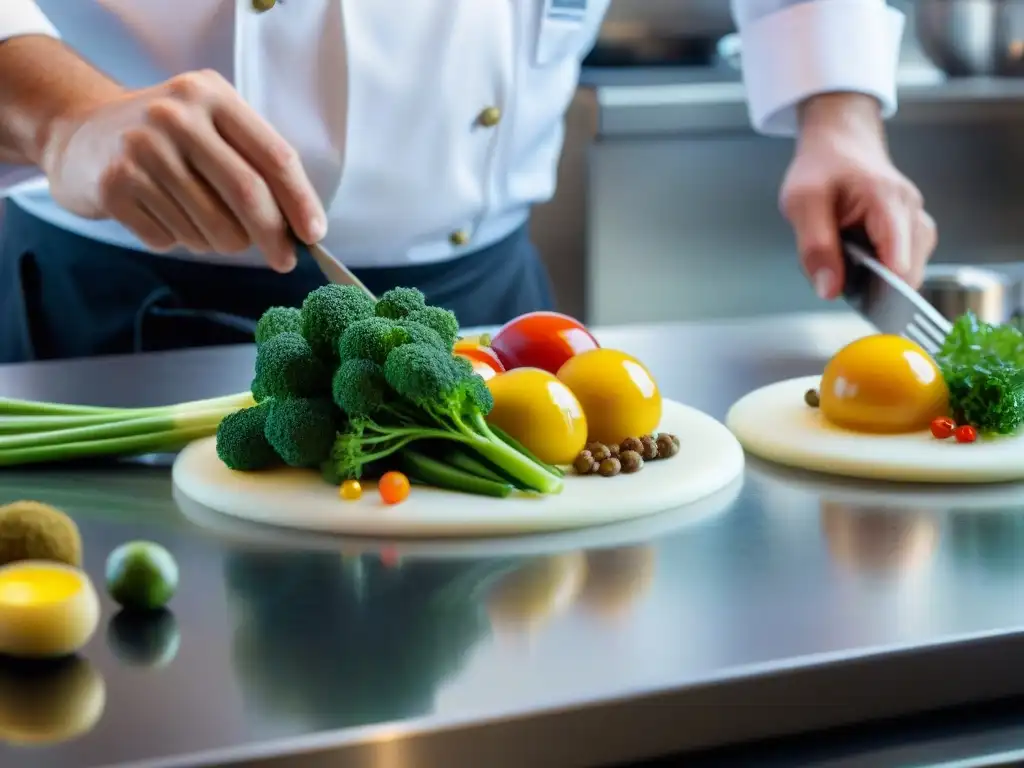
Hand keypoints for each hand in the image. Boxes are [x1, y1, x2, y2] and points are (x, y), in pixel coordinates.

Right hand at [40, 70, 325, 271]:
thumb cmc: (166, 140)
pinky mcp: (115, 187)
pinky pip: (173, 240)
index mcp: (211, 95)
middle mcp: (175, 117)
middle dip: (274, 237)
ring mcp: (141, 151)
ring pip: (213, 228)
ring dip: (221, 242)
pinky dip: (180, 240)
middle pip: (248, 195)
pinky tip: (163, 215)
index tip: (314, 235)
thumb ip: (255, 163)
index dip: (301, 201)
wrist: (79, 133)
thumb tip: (302, 226)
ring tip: (201, 219)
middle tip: (284, 260)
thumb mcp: (210, 125)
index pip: (274, 157)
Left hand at [780, 93, 935, 298]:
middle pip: (908, 272)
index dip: (884, 287)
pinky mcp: (913, 232)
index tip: (863, 299)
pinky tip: (858, 256)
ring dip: (876, 278)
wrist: (841, 143)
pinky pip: (903, 264)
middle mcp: (912, 212)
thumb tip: (829, 290)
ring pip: (907, 272)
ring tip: (845, 256)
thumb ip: (815, 246)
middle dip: (874, 285)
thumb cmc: (823, 167)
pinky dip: (880, 270)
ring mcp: (916, 222)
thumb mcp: (802, 202)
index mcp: (888, 200)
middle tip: (838, 270)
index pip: (900, 258)